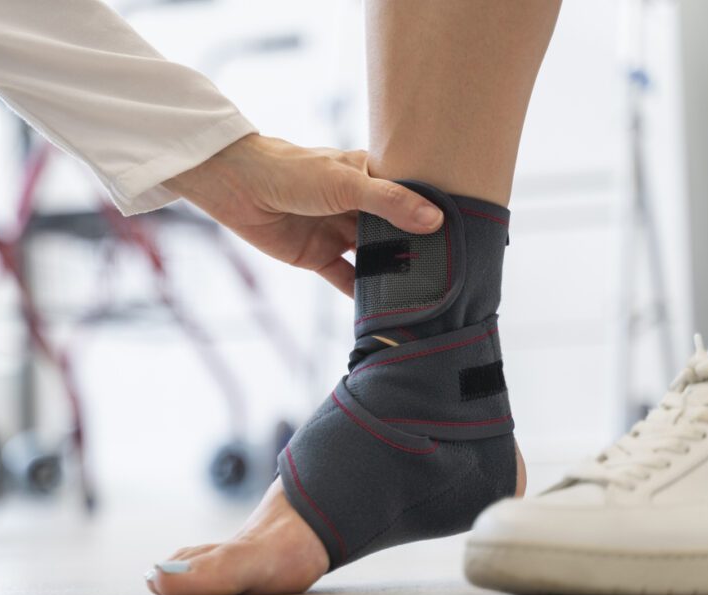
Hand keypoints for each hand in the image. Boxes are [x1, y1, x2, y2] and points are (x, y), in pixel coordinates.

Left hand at [163, 134, 442, 295]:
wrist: (239, 188)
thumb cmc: (293, 171)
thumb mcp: (346, 184)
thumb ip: (389, 203)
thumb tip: (435, 221)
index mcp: (370, 178)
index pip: (412, 198)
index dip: (435, 215)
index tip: (468, 234)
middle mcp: (359, 206)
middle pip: (396, 232)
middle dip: (418, 250)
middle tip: (453, 274)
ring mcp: (338, 232)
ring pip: (375, 257)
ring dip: (394, 274)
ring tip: (427, 295)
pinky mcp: (318, 257)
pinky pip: (347, 279)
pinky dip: (363, 293)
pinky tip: (387, 310)